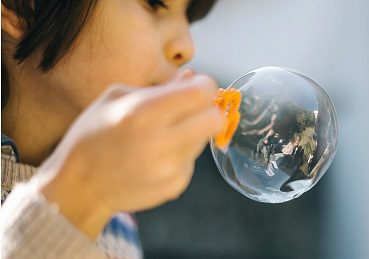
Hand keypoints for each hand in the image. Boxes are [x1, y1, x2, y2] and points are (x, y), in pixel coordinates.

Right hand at [34, 70, 222, 237]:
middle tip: (189, 110)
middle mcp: (162, 142)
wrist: (79, 187)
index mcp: (144, 112)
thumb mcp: (116, 98)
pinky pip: (192, 161)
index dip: (203, 86)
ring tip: (163, 136)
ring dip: (192, 132)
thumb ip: (159, 86)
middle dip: (206, 110)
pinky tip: (156, 157)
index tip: (194, 88)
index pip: (202, 93)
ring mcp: (171, 168)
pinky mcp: (176, 186)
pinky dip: (181, 155)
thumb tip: (191, 77)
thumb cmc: (93, 135)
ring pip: (205, 139)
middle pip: (214, 118)